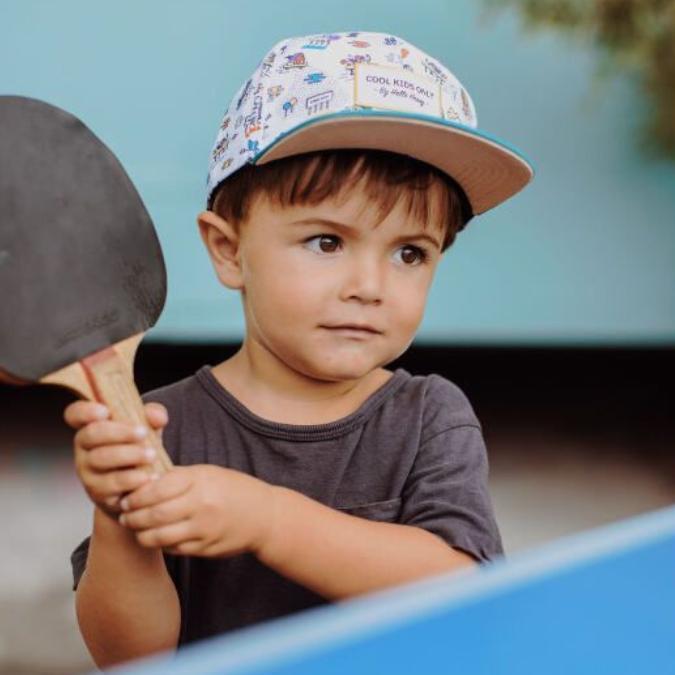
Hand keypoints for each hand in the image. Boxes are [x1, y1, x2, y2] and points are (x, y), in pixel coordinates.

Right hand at [65, 399, 168, 515]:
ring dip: (129, 455)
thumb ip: (153, 416)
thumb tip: (157, 416)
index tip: (105, 411)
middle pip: (91, 434)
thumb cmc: (138, 449)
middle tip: (144, 433)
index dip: (85, 411)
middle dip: (120, 432)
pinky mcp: (97, 492)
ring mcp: (87, 471)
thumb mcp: (147, 429)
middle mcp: (84, 448)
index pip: (75, 414)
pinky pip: (111, 484)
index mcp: (92, 426)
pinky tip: (148, 476)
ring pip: (100, 459)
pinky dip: (132, 479)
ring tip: (152, 455)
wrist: (139, 487)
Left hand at [117, 464, 276, 557]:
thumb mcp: (208, 473)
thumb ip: (178, 477)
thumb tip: (144, 481)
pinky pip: (172, 548)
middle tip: (123, 513)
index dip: (136, 494)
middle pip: (153, 514)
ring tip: (135, 526)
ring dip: (140, 533)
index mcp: (200, 481)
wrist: (264, 516)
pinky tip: (156, 535)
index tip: (126, 495)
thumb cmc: (234, 489)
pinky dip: (159, 543)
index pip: (157, 488)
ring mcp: (203, 530)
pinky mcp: (204, 549)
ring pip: (158, 537)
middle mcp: (201, 506)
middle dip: (132, 515)